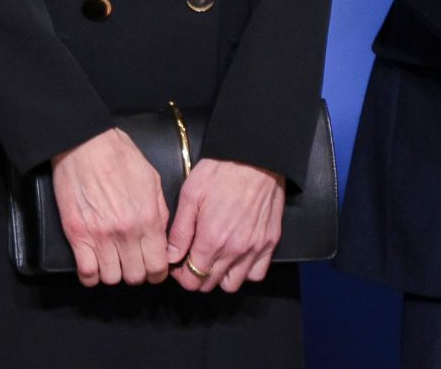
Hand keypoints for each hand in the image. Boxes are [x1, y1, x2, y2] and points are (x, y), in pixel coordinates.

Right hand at [51, 128, 171, 287]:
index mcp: (148, 219)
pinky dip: (90, 275)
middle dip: (136, 272)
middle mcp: (126, 232)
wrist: (85, 142)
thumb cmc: (119, 155)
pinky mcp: (77, 234)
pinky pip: (86, 272)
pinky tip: (93, 264)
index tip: (152, 269)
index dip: (156, 273)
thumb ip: (160, 212)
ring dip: (113, 273)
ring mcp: (100, 236)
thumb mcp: (152, 179)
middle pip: (135, 276)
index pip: (158, 267)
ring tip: (112, 261)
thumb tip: (162, 238)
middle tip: (131, 262)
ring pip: (112, 278)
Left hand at [166, 158, 284, 292]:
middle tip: (193, 258)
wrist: (256, 156)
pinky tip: (236, 257)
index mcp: (212, 240)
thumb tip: (171, 256)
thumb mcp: (190, 194)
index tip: (178, 263)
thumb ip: (180, 231)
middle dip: (197, 275)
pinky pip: (257, 274)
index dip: (181, 275)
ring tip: (214, 259)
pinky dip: (245, 271)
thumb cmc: (221, 171)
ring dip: (220, 277)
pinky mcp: (270, 242)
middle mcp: (235, 250)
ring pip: (233, 284)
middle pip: (210, 284)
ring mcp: (255, 248)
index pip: (192, 280)